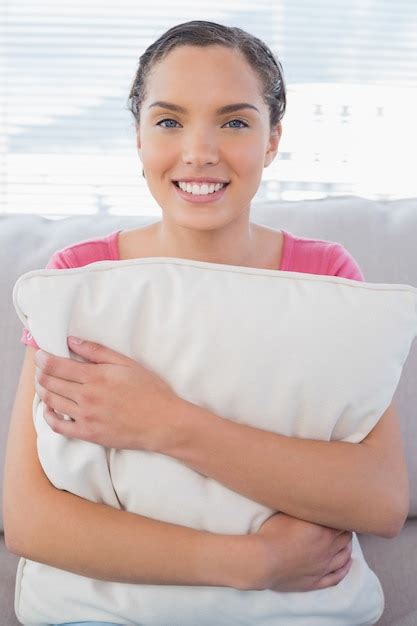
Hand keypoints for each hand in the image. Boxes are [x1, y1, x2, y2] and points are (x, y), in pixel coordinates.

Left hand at [34, 336, 180, 450]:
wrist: (163, 422)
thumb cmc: (150, 390)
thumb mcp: (127, 364)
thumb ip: (98, 351)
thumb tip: (73, 341)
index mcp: (96, 376)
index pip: (55, 366)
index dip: (42, 358)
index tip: (39, 354)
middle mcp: (86, 396)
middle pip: (49, 382)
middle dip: (40, 372)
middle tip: (41, 368)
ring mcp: (85, 417)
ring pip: (51, 401)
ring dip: (43, 390)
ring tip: (44, 384)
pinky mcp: (88, 434)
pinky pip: (58, 426)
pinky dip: (49, 415)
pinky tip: (51, 408)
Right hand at [248, 512, 352, 591]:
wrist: (263, 560)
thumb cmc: (272, 533)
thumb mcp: (288, 511)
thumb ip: (303, 507)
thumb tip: (309, 499)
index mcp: (323, 530)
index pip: (342, 522)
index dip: (342, 516)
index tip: (339, 511)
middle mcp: (328, 548)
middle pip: (345, 538)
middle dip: (346, 530)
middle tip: (343, 523)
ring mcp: (323, 567)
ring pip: (344, 557)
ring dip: (348, 547)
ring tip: (347, 541)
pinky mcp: (316, 581)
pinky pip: (337, 577)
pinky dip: (345, 569)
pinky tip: (347, 563)